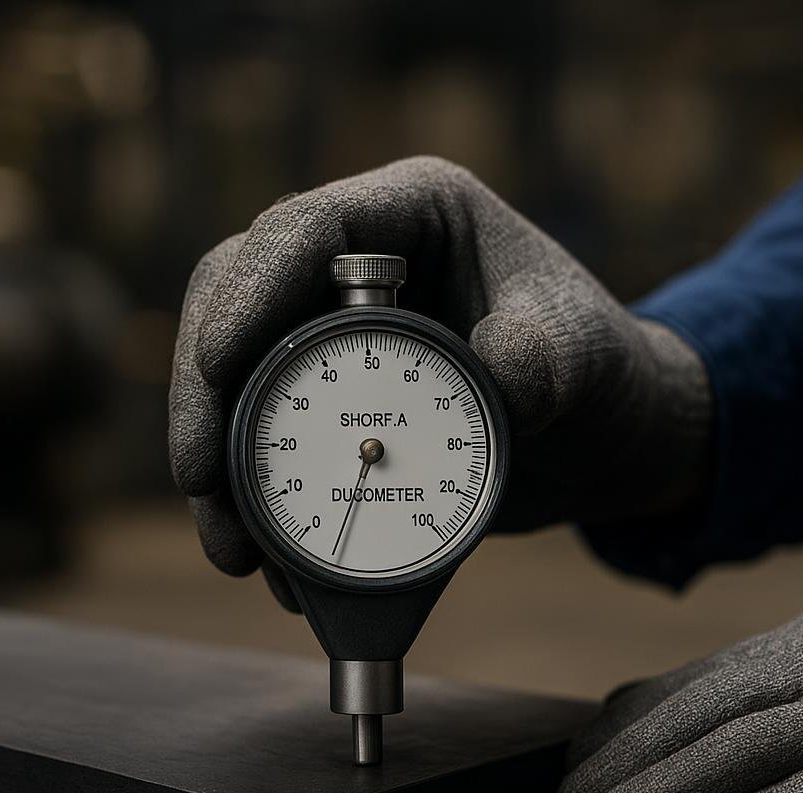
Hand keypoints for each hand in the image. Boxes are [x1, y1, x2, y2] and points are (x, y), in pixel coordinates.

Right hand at [169, 156, 712, 595]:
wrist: (600, 437)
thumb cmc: (599, 368)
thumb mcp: (584, 355)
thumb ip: (545, 359)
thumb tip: (493, 378)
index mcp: (412, 212)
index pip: (305, 230)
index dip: (249, 291)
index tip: (218, 364)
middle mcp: (354, 262)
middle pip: (235, 301)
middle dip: (207, 394)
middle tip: (202, 482)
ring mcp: (330, 334)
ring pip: (234, 380)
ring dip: (218, 468)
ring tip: (236, 554)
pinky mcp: (327, 402)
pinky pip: (266, 443)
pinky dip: (257, 507)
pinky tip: (274, 571)